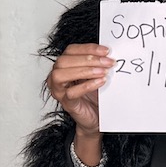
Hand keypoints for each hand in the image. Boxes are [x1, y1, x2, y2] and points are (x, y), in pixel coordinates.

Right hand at [47, 44, 113, 164]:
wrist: (95, 118)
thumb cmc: (94, 95)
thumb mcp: (96, 74)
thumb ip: (98, 63)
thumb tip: (108, 53)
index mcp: (64, 65)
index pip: (71, 50)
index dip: (88, 48)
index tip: (106, 50)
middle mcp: (57, 76)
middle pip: (64, 61)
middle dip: (88, 59)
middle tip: (108, 62)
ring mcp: (59, 90)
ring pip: (61, 75)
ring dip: (85, 71)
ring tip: (103, 72)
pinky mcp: (66, 103)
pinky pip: (71, 93)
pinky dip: (86, 85)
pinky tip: (100, 82)